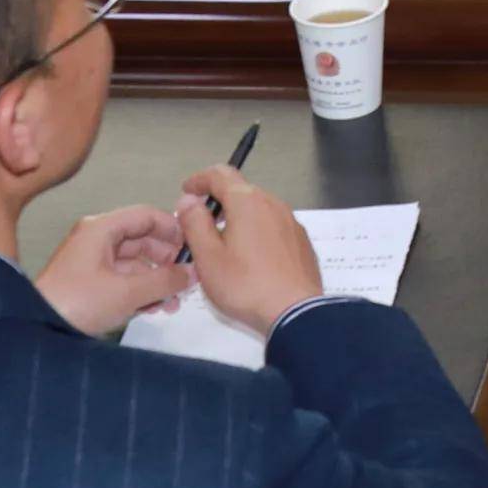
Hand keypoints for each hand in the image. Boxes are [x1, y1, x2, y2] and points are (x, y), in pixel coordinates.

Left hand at [32, 205, 192, 336]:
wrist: (35, 332)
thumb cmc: (78, 304)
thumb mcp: (128, 292)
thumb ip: (165, 280)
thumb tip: (193, 272)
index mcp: (100, 229)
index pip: (146, 215)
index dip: (173, 229)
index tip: (194, 248)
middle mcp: (95, 239)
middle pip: (142, 239)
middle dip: (167, 259)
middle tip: (188, 278)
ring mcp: (90, 262)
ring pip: (134, 262)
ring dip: (156, 279)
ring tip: (174, 302)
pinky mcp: (87, 283)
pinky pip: (122, 278)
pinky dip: (141, 290)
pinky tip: (156, 308)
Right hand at [177, 164, 326, 333]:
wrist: (295, 312)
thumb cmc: (245, 284)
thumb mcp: (208, 257)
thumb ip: (195, 223)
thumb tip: (189, 200)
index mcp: (248, 202)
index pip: (221, 174)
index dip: (199, 179)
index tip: (186, 191)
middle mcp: (274, 204)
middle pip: (241, 191)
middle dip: (217, 202)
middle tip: (199, 225)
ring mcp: (291, 222)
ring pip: (258, 210)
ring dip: (237, 218)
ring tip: (222, 245)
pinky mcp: (301, 241)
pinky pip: (272, 226)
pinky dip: (256, 232)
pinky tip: (249, 258)